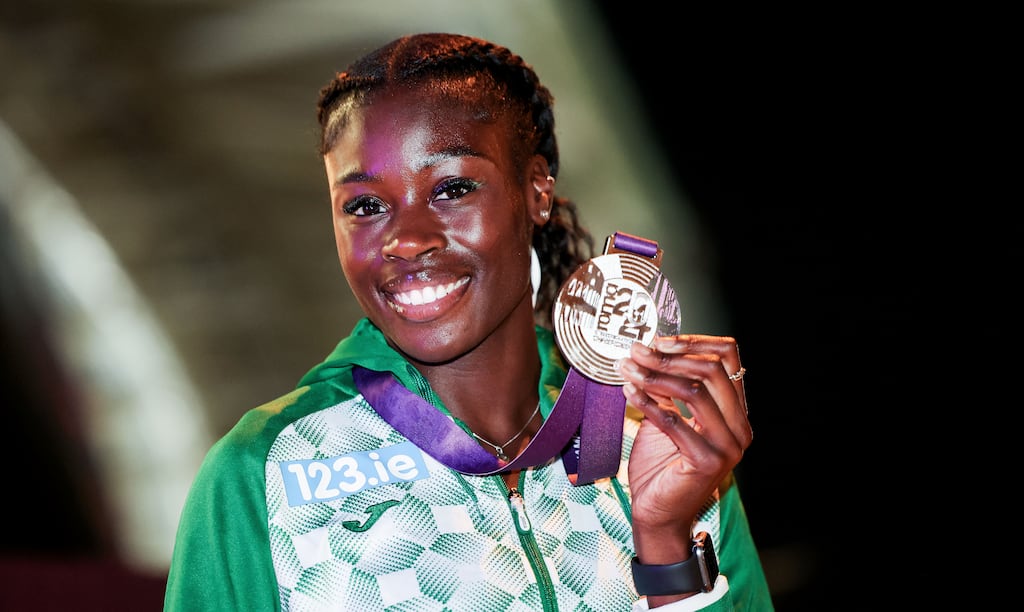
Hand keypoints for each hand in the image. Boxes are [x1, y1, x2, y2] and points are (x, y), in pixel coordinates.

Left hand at [617, 335, 750, 566]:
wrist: (657, 515)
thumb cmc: (661, 468)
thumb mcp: (666, 419)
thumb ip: (667, 390)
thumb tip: (649, 352)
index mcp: (734, 413)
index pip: (728, 360)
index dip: (694, 343)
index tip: (660, 341)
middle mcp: (739, 427)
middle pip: (712, 371)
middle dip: (669, 357)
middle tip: (637, 352)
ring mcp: (728, 446)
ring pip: (694, 392)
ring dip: (654, 376)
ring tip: (628, 369)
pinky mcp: (708, 462)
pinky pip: (674, 421)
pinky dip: (647, 403)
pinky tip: (628, 393)